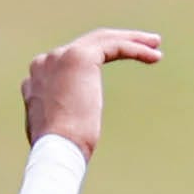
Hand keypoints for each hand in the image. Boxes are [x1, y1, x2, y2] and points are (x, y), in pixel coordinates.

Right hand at [23, 27, 160, 153]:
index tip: (120, 59)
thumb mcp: (58, 131)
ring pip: (103, 39)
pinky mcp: (79, 57)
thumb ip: (60, 116)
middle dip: (119, 41)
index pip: (72, 59)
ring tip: (155, 45)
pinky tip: (155, 57)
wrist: (54, 152)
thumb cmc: (60, 153)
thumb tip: (69, 123)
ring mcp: (60, 56)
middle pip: (89, 44)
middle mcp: (46, 62)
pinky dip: (136, 48)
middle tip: (146, 45)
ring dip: (132, 40)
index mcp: (38, 78)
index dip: (99, 57)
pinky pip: (114, 46)